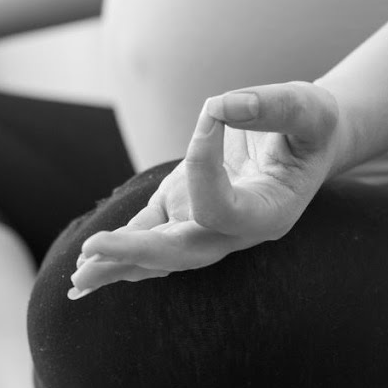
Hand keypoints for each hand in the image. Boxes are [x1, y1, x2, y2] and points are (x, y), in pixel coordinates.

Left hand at [69, 81, 342, 297]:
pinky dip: (114, 258)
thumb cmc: (311, 126)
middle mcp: (233, 234)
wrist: (306, 144)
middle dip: (136, 251)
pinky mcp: (180, 214)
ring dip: (116, 266)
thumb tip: (221, 105)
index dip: (204, 165)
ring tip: (76, 281)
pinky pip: (145, 241)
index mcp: (267, 215)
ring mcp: (204, 229)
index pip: (220, 208)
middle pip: (181, 253)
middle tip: (93, 248)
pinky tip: (80, 281)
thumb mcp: (308, 108)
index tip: (212, 113)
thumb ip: (273, 106)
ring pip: (157, 258)